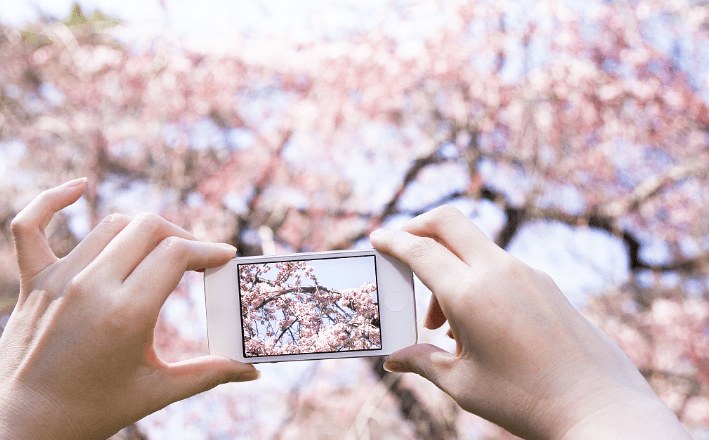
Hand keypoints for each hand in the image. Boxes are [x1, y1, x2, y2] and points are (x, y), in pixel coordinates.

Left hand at [0, 179, 257, 439]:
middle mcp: (92, 286)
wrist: (26, 423)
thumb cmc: (94, 409)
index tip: (225, 258)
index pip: (178, 253)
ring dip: (144, 229)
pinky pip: (31, 226)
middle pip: (150, 228)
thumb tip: (252, 372)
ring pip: (112, 224)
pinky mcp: (35, 280)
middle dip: (183, 237)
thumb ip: (210, 374)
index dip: (209, 250)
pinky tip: (79, 187)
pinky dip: (52, 200)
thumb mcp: (158, 391)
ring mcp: (60, 279)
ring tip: (161, 249)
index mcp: (127, 313)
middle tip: (197, 258)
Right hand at [370, 206, 689, 439]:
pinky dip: (475, 280)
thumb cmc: (525, 399)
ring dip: (448, 268)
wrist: (599, 407)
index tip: (376, 238)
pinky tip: (478, 326)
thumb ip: (422, 362)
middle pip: (448, 221)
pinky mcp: (545, 284)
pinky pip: (498, 266)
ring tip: (442, 327)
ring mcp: (526, 273)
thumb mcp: (463, 384)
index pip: (419, 250)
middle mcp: (498, 271)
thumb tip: (394, 359)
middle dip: (417, 227)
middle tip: (402, 251)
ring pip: (473, 248)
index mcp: (470, 294)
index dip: (392, 241)